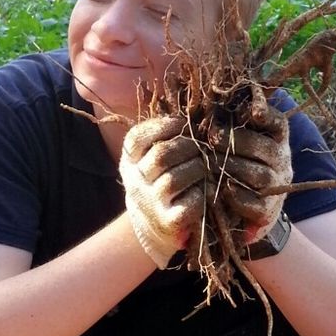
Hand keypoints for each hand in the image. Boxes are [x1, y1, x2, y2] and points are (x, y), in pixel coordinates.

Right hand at [119, 116, 204, 267]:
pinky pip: (188, 204)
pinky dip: (201, 194)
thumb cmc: (159, 180)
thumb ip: (164, 136)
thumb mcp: (150, 157)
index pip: (138, 138)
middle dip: (188, 146)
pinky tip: (205, 190)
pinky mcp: (168, 222)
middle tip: (203, 146)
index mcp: (129, 160)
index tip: (184, 123)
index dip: (164, 126)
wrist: (154, 224)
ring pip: (174, 180)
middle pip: (161, 156)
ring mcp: (150, 203)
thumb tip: (196, 111)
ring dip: (198, 168)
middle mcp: (135, 181)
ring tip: (207, 165)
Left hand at [210, 113, 291, 241]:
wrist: (253, 205)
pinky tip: (222, 188)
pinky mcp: (267, 210)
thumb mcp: (242, 139)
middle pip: (266, 149)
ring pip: (259, 175)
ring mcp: (276, 186)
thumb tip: (212, 101)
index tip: (254, 112)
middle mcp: (282, 160)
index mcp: (277, 139)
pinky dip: (237, 196)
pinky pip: (254, 203)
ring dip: (233, 167)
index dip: (268, 114)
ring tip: (211, 162)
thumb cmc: (240, 161)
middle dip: (237, 141)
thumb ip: (233, 121)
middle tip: (212, 137)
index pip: (278, 123)